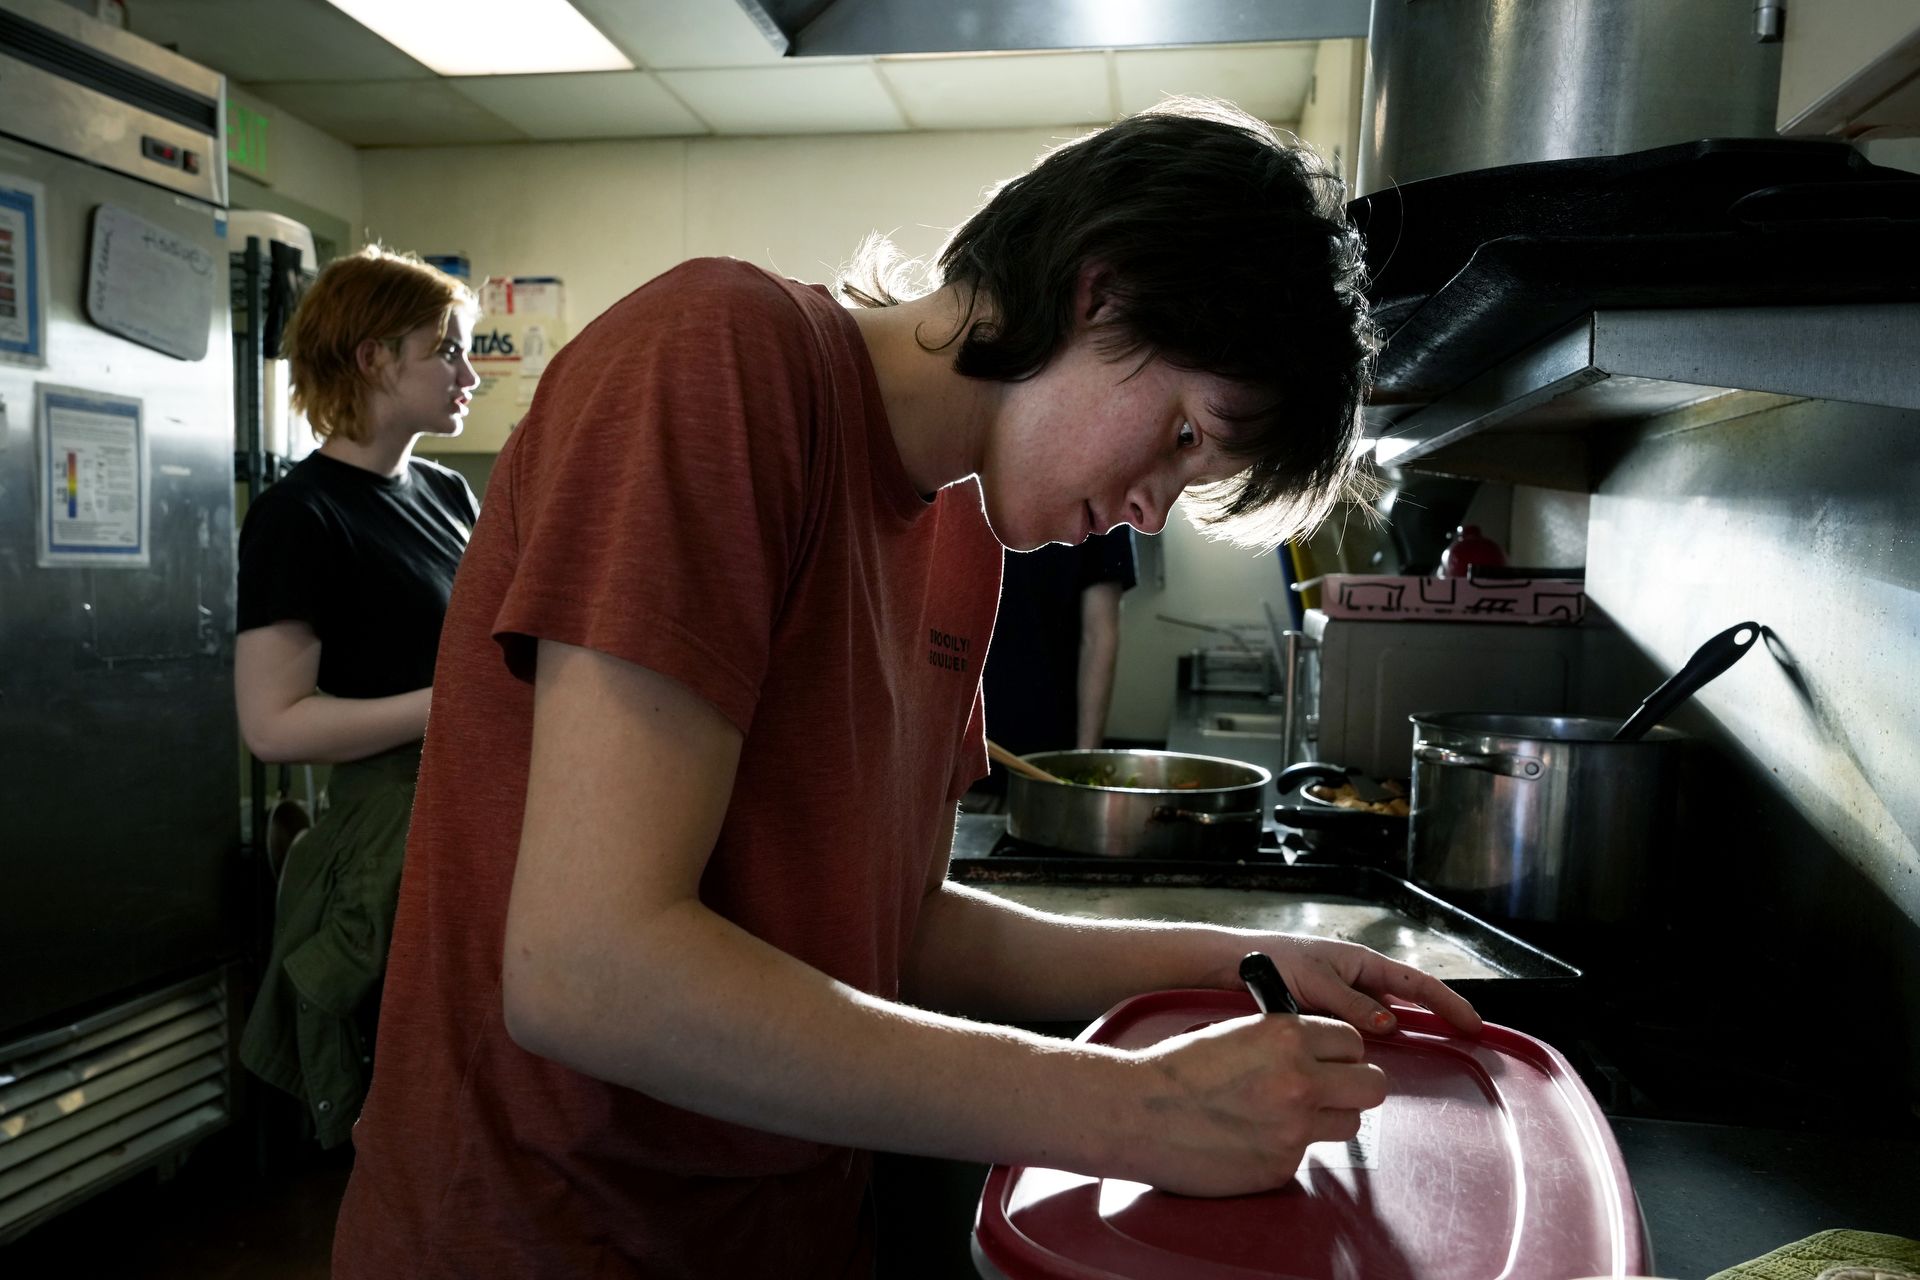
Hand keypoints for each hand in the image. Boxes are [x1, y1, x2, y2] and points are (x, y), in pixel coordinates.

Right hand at [1119, 1010, 1386, 1196]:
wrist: (1138, 1113)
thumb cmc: (1178, 1069)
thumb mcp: (1237, 1031)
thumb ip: (1284, 1041)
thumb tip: (1317, 1052)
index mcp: (1288, 1037)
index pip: (1353, 1041)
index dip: (1340, 1051)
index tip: (1330, 1059)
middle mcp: (1301, 1081)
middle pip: (1372, 1086)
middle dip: (1354, 1085)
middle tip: (1332, 1088)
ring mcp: (1295, 1128)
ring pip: (1349, 1123)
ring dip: (1328, 1118)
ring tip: (1290, 1115)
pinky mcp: (1282, 1166)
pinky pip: (1306, 1154)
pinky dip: (1286, 1147)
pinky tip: (1253, 1138)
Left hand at [1244, 935, 1482, 1036]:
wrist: (1237, 964)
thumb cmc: (1276, 961)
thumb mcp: (1318, 983)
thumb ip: (1353, 1005)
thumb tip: (1389, 1025)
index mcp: (1363, 963)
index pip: (1417, 983)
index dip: (1447, 1003)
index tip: (1471, 1023)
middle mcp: (1359, 978)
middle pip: (1405, 1001)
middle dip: (1432, 1019)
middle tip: (1460, 1042)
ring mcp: (1346, 995)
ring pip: (1381, 1019)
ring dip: (1397, 1035)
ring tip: (1421, 1055)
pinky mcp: (1330, 1011)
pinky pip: (1359, 1028)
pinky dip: (1369, 1042)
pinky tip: (1371, 1059)